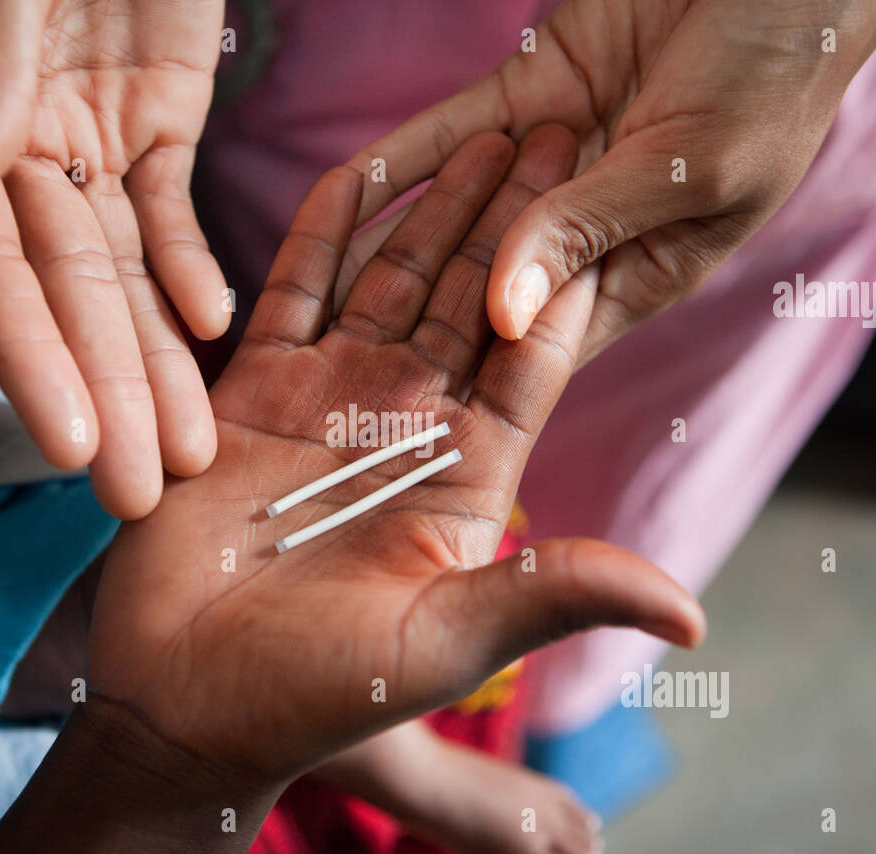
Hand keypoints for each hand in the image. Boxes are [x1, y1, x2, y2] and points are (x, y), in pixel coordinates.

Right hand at [0, 0, 228, 517]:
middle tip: (143, 495)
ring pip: (127, 269)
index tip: (73, 450)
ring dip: (159, 357)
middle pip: (66, 291)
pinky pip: (172, 207)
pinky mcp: (158, 111)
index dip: (31, 359)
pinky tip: (212, 329)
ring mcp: (89, 133)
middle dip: (106, 394)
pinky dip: (192, 265)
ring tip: (191, 445)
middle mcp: (16, 143)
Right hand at [0, 127, 703, 853]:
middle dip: (516, 217)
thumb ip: (553, 592)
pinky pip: (292, 293)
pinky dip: (323, 234)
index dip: (571, 280)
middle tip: (559, 127)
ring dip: (436, 207)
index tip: (610, 202)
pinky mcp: (252, 392)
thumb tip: (689, 613)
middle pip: (473, 300)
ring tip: (479, 129)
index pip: (533, 360)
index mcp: (468, 478)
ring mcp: (329, 402)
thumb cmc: (320, 691)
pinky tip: (360, 173)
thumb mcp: (446, 640)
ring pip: (392, 282)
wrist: (186, 703)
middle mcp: (407, 427)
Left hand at [351, 0, 875, 360]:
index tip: (408, 414)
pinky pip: (448, 133)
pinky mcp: (528, 93)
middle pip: (487, 285)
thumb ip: (587, 231)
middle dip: (418, 323)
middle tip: (341, 370)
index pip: (547, 340)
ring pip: (457, 213)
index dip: (479, 373)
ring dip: (395, 244)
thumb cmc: (775, 76)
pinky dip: (403, 158)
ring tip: (321, 295)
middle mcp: (590, 230)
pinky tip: (343, 187)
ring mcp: (552, 163)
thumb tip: (504, 314)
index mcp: (644, 272)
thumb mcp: (689, 171)